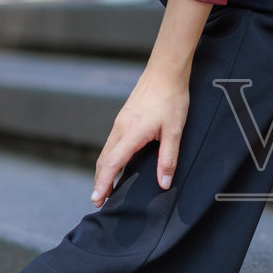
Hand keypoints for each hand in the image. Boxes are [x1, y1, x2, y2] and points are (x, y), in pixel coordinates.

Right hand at [92, 64, 188, 205]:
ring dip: (103, 170)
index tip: (97, 198)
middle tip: (98, 200)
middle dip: (99, 181)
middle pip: (104, 160)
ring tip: (105, 187)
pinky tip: (115, 163)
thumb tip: (164, 183)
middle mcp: (121, 128)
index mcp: (131, 133)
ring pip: (106, 151)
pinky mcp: (124, 118)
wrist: (166, 71)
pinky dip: (109, 158)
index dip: (103, 183)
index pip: (112, 164)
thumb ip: (168, 159)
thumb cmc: (171, 99)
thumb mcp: (175, 131)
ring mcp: (120, 122)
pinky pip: (112, 142)